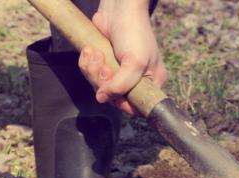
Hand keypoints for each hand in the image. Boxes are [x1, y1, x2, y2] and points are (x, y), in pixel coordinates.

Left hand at [77, 0, 165, 114]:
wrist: (120, 8)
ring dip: (92, 71)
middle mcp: (136, 80)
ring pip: (99, 85)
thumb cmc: (135, 34)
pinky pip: (90, 73)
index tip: (113, 90)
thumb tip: (102, 98)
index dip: (121, 102)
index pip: (135, 107)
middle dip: (103, 81)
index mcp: (151, 83)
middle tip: (104, 65)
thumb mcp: (135, 62)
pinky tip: (90, 51)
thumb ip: (121, 85)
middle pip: (113, 97)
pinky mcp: (104, 62)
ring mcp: (119, 71)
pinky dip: (87, 63)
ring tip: (96, 53)